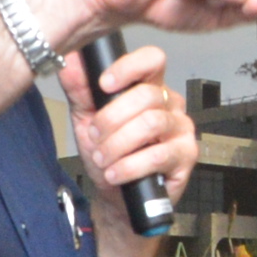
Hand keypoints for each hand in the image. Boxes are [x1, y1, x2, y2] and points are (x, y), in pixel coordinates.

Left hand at [59, 43, 193, 229]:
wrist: (116, 196)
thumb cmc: (108, 155)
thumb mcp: (87, 120)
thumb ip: (80, 90)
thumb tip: (69, 61)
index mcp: (150, 87)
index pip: (152, 60)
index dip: (129, 67)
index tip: (104, 84)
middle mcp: (170, 104)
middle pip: (147, 95)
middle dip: (112, 118)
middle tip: (94, 137)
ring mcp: (182, 129)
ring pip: (151, 123)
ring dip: (118, 144)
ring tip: (102, 158)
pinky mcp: (186, 156)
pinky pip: (159, 155)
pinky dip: (130, 166)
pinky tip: (115, 173)